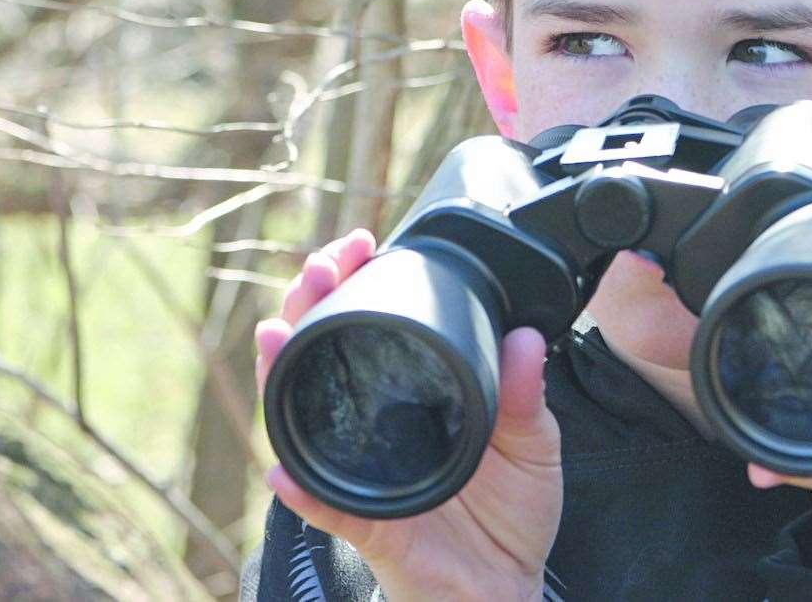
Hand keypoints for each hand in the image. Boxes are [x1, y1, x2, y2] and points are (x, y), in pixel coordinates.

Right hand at [255, 229, 562, 601]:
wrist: (507, 589)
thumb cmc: (511, 515)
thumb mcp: (534, 445)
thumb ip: (528, 394)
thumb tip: (527, 338)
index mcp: (412, 396)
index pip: (370, 328)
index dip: (354, 284)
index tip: (359, 245)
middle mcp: (375, 425)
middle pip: (321, 355)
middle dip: (308, 305)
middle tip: (318, 269)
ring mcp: (361, 470)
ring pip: (302, 416)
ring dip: (282, 374)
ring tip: (277, 333)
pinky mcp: (365, 524)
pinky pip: (324, 506)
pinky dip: (300, 489)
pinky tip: (282, 467)